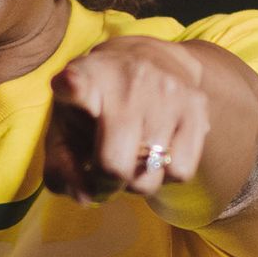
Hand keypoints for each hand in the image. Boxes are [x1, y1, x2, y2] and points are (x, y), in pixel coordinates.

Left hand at [43, 38, 212, 204]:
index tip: (69, 83)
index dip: (72, 86)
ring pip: (149, 176)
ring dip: (136, 181)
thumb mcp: (65, 127)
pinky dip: (166, 175)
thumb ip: (62, 168)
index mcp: (86, 77)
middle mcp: (128, 79)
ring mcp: (166, 91)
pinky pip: (180, 171)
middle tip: (105, 171)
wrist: (150, 58)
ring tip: (132, 157)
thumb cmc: (96, 105)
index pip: (78, 82)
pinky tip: (156, 153)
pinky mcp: (196, 105)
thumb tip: (87, 197)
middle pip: (114, 165)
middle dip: (106, 183)